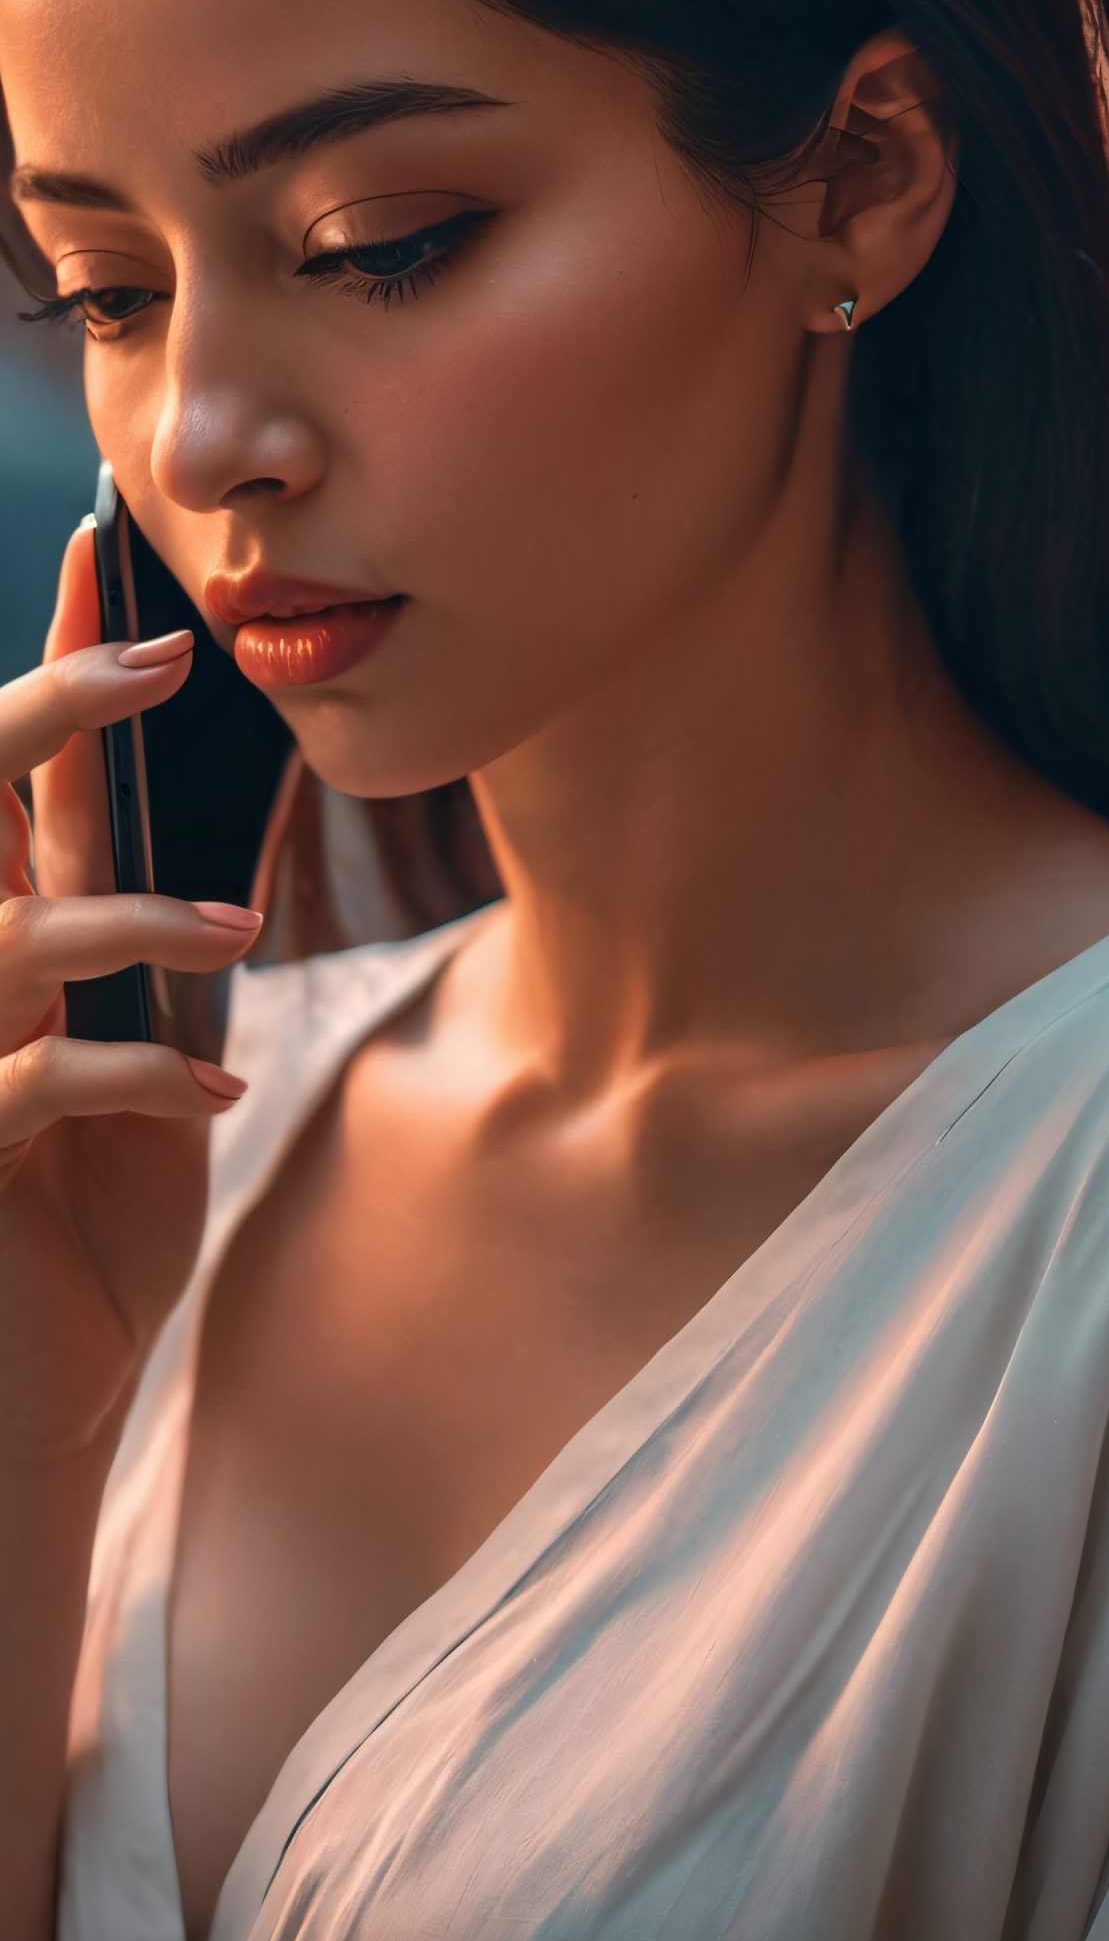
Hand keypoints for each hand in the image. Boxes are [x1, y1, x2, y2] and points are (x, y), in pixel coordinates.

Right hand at [0, 523, 262, 1467]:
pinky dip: (134, 1074)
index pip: (21, 781)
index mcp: (5, 941)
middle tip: (161, 655)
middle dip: (56, 713)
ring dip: (130, 918)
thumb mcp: (147, 1071)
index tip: (103, 550)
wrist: (36, 1390)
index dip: (64, 667)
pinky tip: (211, 1089)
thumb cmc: (87, 1228)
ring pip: (8, 934)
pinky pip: (35, 1080)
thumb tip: (251, 851)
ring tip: (231, 931)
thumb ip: (164, 963)